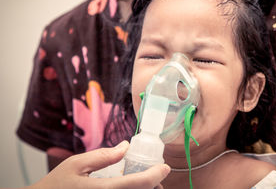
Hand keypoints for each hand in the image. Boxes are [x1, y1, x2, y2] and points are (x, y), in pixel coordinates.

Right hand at [27, 141, 170, 188]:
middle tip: (155, 174)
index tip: (165, 167)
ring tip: (144, 182)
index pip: (140, 183)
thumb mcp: (76, 164)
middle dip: (153, 185)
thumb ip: (103, 156)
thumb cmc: (56, 185)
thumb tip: (125, 146)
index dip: (157, 175)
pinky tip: (129, 187)